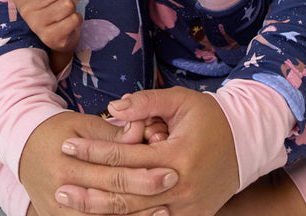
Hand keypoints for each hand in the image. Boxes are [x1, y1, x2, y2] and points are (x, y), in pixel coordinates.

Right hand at [12, 0, 80, 53]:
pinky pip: (74, 19)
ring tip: (64, 13)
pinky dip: (76, 19)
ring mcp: (36, 26)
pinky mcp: (51, 38)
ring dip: (71, 7)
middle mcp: (25, 11)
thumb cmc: (50, 4)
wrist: (55, 35)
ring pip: (67, 4)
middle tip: (60, 1)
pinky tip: (67, 23)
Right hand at [20, 110, 178, 215]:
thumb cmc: (58, 131)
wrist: (24, 148)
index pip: (111, 170)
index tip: (169, 166)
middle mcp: (62, 190)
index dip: (141, 170)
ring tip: (164, 210)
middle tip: (172, 184)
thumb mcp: (83, 124)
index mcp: (68, 163)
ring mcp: (60, 212)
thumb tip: (141, 131)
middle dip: (144, 193)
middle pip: (110, 197)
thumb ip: (112, 132)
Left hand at [60, 87, 239, 215]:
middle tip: (60, 183)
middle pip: (124, 194)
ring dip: (101, 210)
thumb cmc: (210, 118)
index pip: (124, 155)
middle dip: (88, 189)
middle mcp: (179, 187)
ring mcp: (185, 208)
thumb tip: (113, 108)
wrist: (245, 144)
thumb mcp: (181, 101)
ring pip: (135, 215)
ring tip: (72, 202)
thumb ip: (146, 102)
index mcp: (177, 155)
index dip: (94, 151)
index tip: (68, 144)